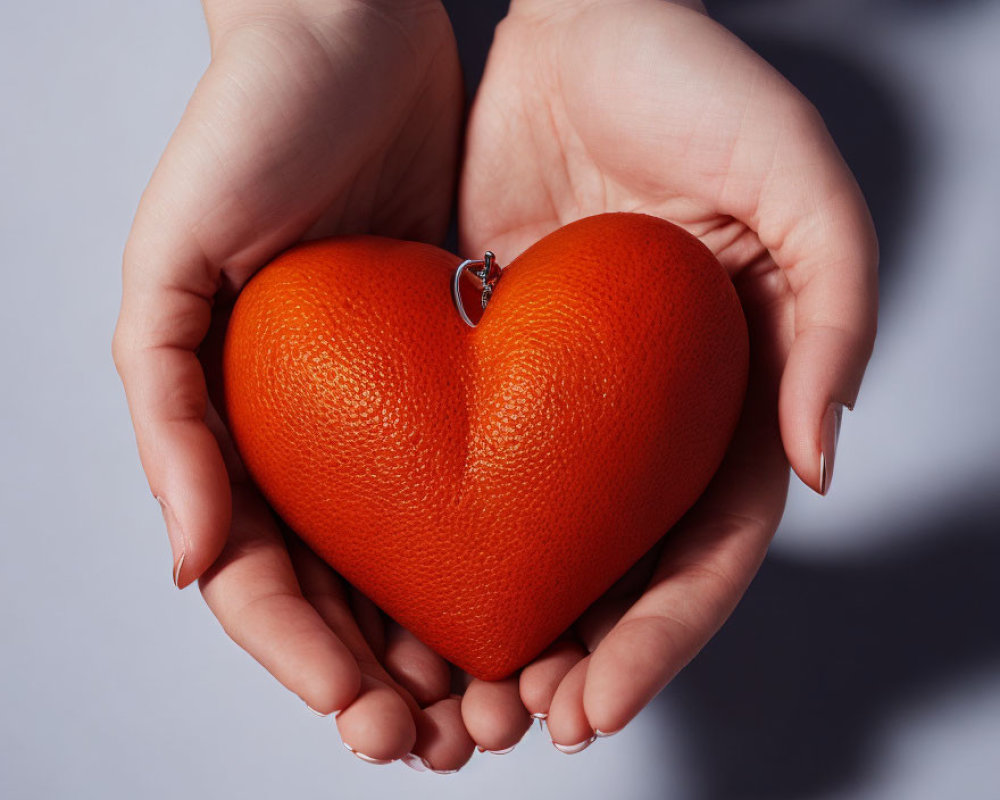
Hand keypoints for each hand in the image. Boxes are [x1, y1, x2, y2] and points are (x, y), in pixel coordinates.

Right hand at [112, 0, 484, 769]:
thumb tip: (190, 560)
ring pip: (416, 559)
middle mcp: (312, 433)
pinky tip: (534, 602)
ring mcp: (383, 408)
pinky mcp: (451, 372)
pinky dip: (498, 553)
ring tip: (502, 705)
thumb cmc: (245, 135)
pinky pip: (477, 482)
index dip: (309, 663)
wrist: (347, 37)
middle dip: (390, 678)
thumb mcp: (170, 273)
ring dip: (451, 641)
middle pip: (346, 593)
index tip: (372, 718)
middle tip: (450, 740)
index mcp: (235, 429)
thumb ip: (167, 416)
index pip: (265, 583)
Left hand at [458, 0, 877, 748]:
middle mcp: (643, 415)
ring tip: (451, 697)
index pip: (704, 551)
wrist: (577, 19)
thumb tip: (819, 461)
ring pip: (534, 543)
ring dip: (499, 626)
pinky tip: (400, 595)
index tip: (600, 702)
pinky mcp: (486, 365)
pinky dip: (437, 542)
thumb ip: (836, 317)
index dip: (660, 637)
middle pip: (615, 570)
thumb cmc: (694, 87)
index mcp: (727, 397)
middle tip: (514, 724)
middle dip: (573, 659)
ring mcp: (562, 399)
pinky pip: (459, 468)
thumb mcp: (800, 186)